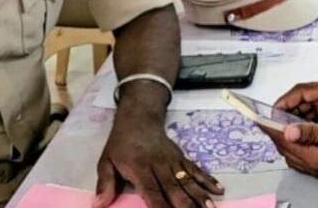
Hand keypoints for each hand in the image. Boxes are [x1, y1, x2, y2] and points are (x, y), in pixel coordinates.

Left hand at [95, 120, 221, 207]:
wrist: (139, 118)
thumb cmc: (120, 144)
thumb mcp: (106, 161)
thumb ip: (105, 183)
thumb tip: (99, 204)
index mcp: (140, 169)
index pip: (152, 192)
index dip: (161, 207)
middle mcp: (160, 167)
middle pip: (175, 189)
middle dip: (187, 205)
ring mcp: (173, 162)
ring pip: (189, 181)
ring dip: (201, 195)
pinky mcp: (181, 158)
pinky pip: (196, 170)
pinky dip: (208, 180)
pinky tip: (219, 190)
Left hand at [261, 123, 317, 192]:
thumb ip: (314, 132)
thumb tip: (288, 131)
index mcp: (314, 157)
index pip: (283, 140)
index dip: (269, 126)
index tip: (257, 115)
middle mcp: (314, 166)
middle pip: (285, 148)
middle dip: (272, 131)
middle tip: (264, 116)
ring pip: (293, 152)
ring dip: (283, 137)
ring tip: (277, 122)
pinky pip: (303, 155)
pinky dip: (296, 143)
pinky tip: (300, 136)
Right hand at [274, 80, 317, 138]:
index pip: (303, 91)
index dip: (285, 100)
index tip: (271, 112)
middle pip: (300, 102)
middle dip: (285, 113)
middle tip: (272, 128)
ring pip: (306, 113)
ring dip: (294, 122)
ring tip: (283, 135)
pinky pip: (316, 121)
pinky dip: (306, 128)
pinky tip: (301, 139)